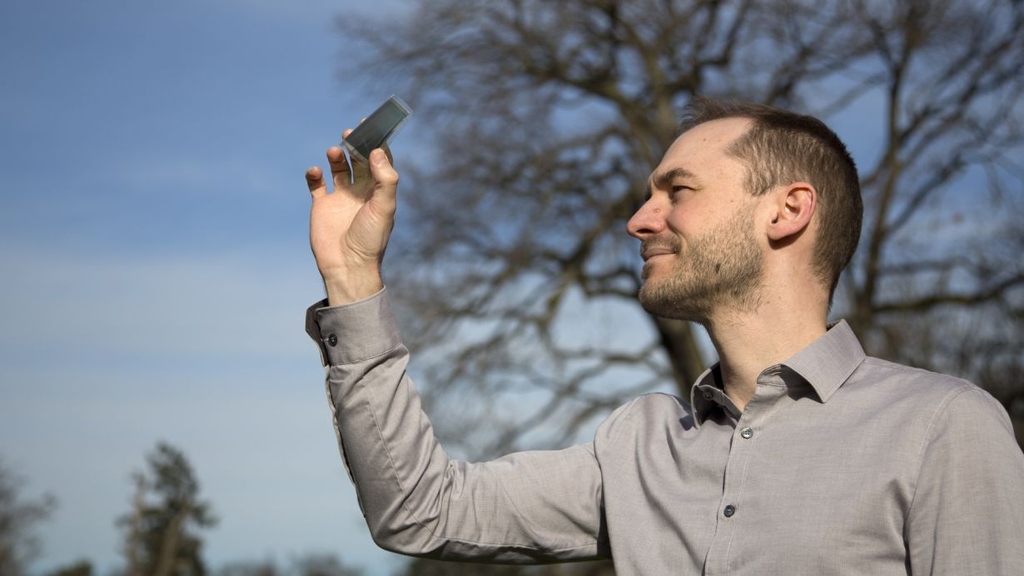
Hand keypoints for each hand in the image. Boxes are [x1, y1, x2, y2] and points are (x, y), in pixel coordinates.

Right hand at [305, 133, 397, 304]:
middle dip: (355, 145)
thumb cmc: (371, 239)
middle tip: (349, 133)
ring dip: (336, 156)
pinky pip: (316, 184)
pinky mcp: (322, 206)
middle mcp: (360, 193)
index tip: (371, 126)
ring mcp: (340, 198)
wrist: (348, 266)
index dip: (377, 143)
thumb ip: (384, 179)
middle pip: (358, 160)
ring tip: (334, 151)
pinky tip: (316, 171)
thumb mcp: (384, 208)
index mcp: (378, 192)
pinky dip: (314, 174)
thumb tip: (377, 150)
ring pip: (338, 168)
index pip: (379, 161)